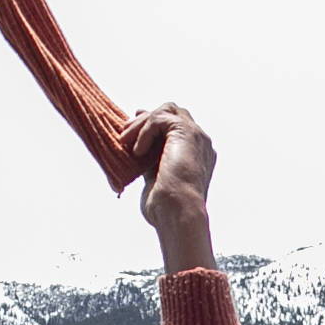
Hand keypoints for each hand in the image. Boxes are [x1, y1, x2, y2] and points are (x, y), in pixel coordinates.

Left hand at [120, 104, 217, 273]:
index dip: (153, 126)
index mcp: (196, 155)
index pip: (175, 128)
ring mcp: (196, 136)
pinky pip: (160, 119)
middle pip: (173, 113)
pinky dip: (144, 131)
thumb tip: (137, 146)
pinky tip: (137, 151)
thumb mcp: (155, 177)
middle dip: (147, 119)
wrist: (178, 213)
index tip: (131, 132)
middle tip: (125, 133)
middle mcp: (200, 143)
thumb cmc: (166, 207)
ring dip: (142, 123)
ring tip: (124, 140)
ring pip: (166, 111)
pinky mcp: (186, 132)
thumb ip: (150, 159)